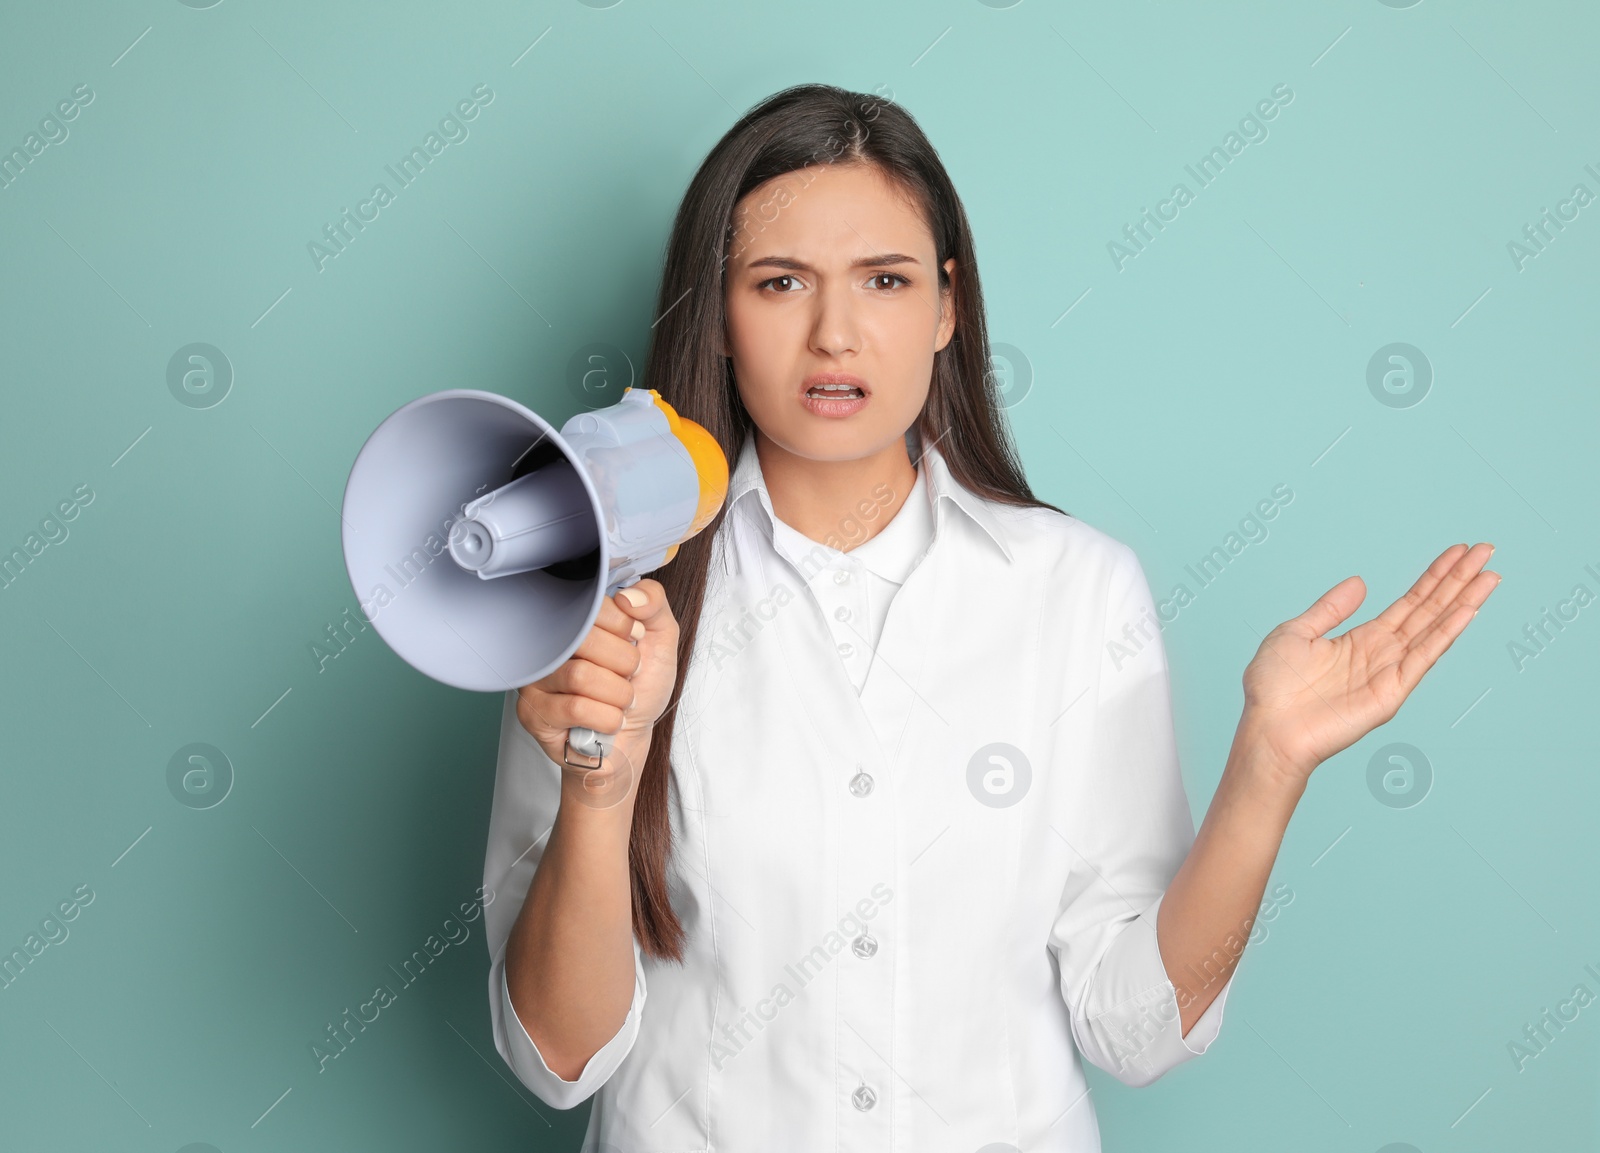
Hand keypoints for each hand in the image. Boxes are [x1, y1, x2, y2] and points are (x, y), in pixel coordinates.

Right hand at [515, 578, 680, 771]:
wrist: (630, 738)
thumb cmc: (641, 688)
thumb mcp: (660, 641)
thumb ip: (654, 604)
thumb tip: (629, 596)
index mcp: (576, 620)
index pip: (594, 605)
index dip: (625, 628)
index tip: (633, 642)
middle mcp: (548, 644)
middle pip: (586, 640)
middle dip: (625, 665)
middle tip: (628, 678)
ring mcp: (536, 678)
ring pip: (581, 676)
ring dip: (617, 695)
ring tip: (619, 702)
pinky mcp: (532, 713)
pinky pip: (575, 708)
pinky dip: (606, 718)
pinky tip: (607, 721)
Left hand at [1240, 542, 1500, 780]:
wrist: (1267, 728)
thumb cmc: (1273, 689)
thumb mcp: (1296, 633)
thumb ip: (1331, 608)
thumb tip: (1360, 582)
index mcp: (1362, 640)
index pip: (1410, 602)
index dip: (1435, 576)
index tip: (1458, 551)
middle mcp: (1383, 654)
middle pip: (1430, 610)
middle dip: (1459, 580)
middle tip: (1487, 550)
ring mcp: (1390, 673)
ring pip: (1435, 628)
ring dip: (1464, 601)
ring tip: (1490, 575)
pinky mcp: (1391, 693)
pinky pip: (1424, 657)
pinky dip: (1446, 632)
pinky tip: (1467, 610)